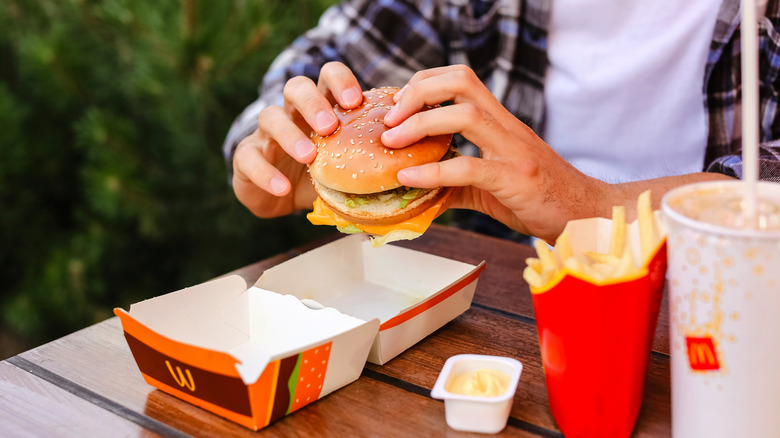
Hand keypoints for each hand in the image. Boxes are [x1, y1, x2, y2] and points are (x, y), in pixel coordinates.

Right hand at [232, 62, 363, 217]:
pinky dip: (265, 173)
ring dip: (289, 134)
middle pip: (296, 87)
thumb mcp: (350, 164)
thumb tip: (425, 174)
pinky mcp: (246, 157)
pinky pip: (249, 158)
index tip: (356, 100)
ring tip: (309, 155)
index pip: (328, 77)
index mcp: (321, 106)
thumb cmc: (323, 172)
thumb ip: (377, 161)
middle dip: (313, 102)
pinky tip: (283, 188)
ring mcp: (266, 134)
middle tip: (330, 125)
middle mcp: (292, 113)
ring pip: (269, 116)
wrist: (281, 195)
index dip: (341, 82)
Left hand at [381, 65, 611, 241]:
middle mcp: (507, 127)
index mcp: (500, 122)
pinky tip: (410, 178)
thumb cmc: (539, 198)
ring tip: (391, 142)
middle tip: (389, 120)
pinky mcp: (516, 180)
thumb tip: (415, 190)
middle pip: (461, 81)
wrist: (585, 215)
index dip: (424, 83)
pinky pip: (471, 168)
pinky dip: (434, 172)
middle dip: (417, 93)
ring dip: (420, 124)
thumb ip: (455, 182)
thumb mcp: (490, 186)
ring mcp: (513, 150)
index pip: (460, 79)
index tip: (398, 107)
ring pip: (465, 115)